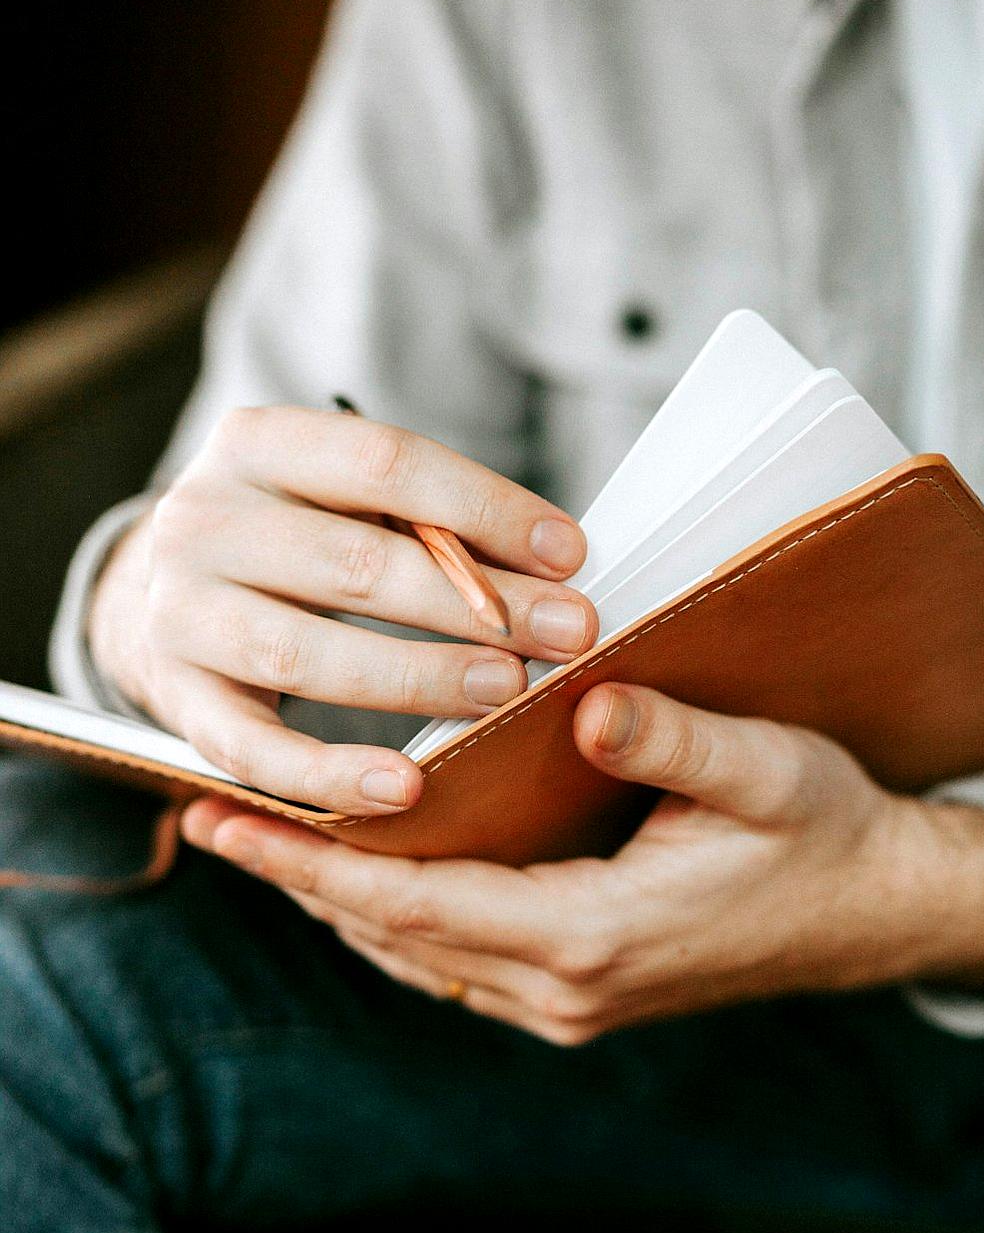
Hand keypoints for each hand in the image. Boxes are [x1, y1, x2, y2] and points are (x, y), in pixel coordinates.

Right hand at [89, 406, 596, 814]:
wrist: (165, 593)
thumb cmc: (298, 540)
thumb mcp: (345, 498)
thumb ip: (429, 520)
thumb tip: (557, 566)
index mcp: (257, 444)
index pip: (383, 461)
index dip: (484, 507)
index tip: (569, 553)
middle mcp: (201, 521)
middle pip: (353, 562)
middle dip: (475, 601)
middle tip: (569, 631)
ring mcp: (179, 615)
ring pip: (306, 654)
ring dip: (419, 676)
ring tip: (507, 688)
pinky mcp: (179, 700)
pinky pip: (256, 751)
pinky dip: (332, 774)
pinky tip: (407, 788)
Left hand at [180, 685, 983, 1045]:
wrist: (881, 911)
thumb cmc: (826, 831)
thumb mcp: (766, 768)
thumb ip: (671, 739)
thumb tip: (583, 702)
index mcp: (594, 933)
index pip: (415, 900)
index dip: (313, 863)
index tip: (227, 823)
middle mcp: (567, 988)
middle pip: (396, 935)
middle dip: (301, 880)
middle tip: (213, 817)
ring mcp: (573, 1002)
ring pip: (419, 957)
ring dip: (341, 903)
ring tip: (267, 842)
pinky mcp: (582, 994)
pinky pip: (458, 963)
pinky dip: (398, 920)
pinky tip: (368, 878)